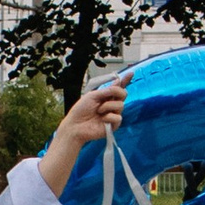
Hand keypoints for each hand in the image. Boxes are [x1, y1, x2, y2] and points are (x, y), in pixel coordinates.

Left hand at [37, 70, 132, 192]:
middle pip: (121, 94)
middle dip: (113, 95)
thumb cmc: (77, 115)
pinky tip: (102, 121)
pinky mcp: (110, 128)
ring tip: (97, 114)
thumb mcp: (91, 99)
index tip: (132, 73)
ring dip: (109, 107)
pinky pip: (118, 118)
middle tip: (100, 103)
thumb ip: (107, 91)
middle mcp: (108, 106)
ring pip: (120, 106)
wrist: (72, 131)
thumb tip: (119, 84)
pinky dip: (110, 118)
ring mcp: (110, 117)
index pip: (116, 88)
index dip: (125, 80)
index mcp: (102, 98)